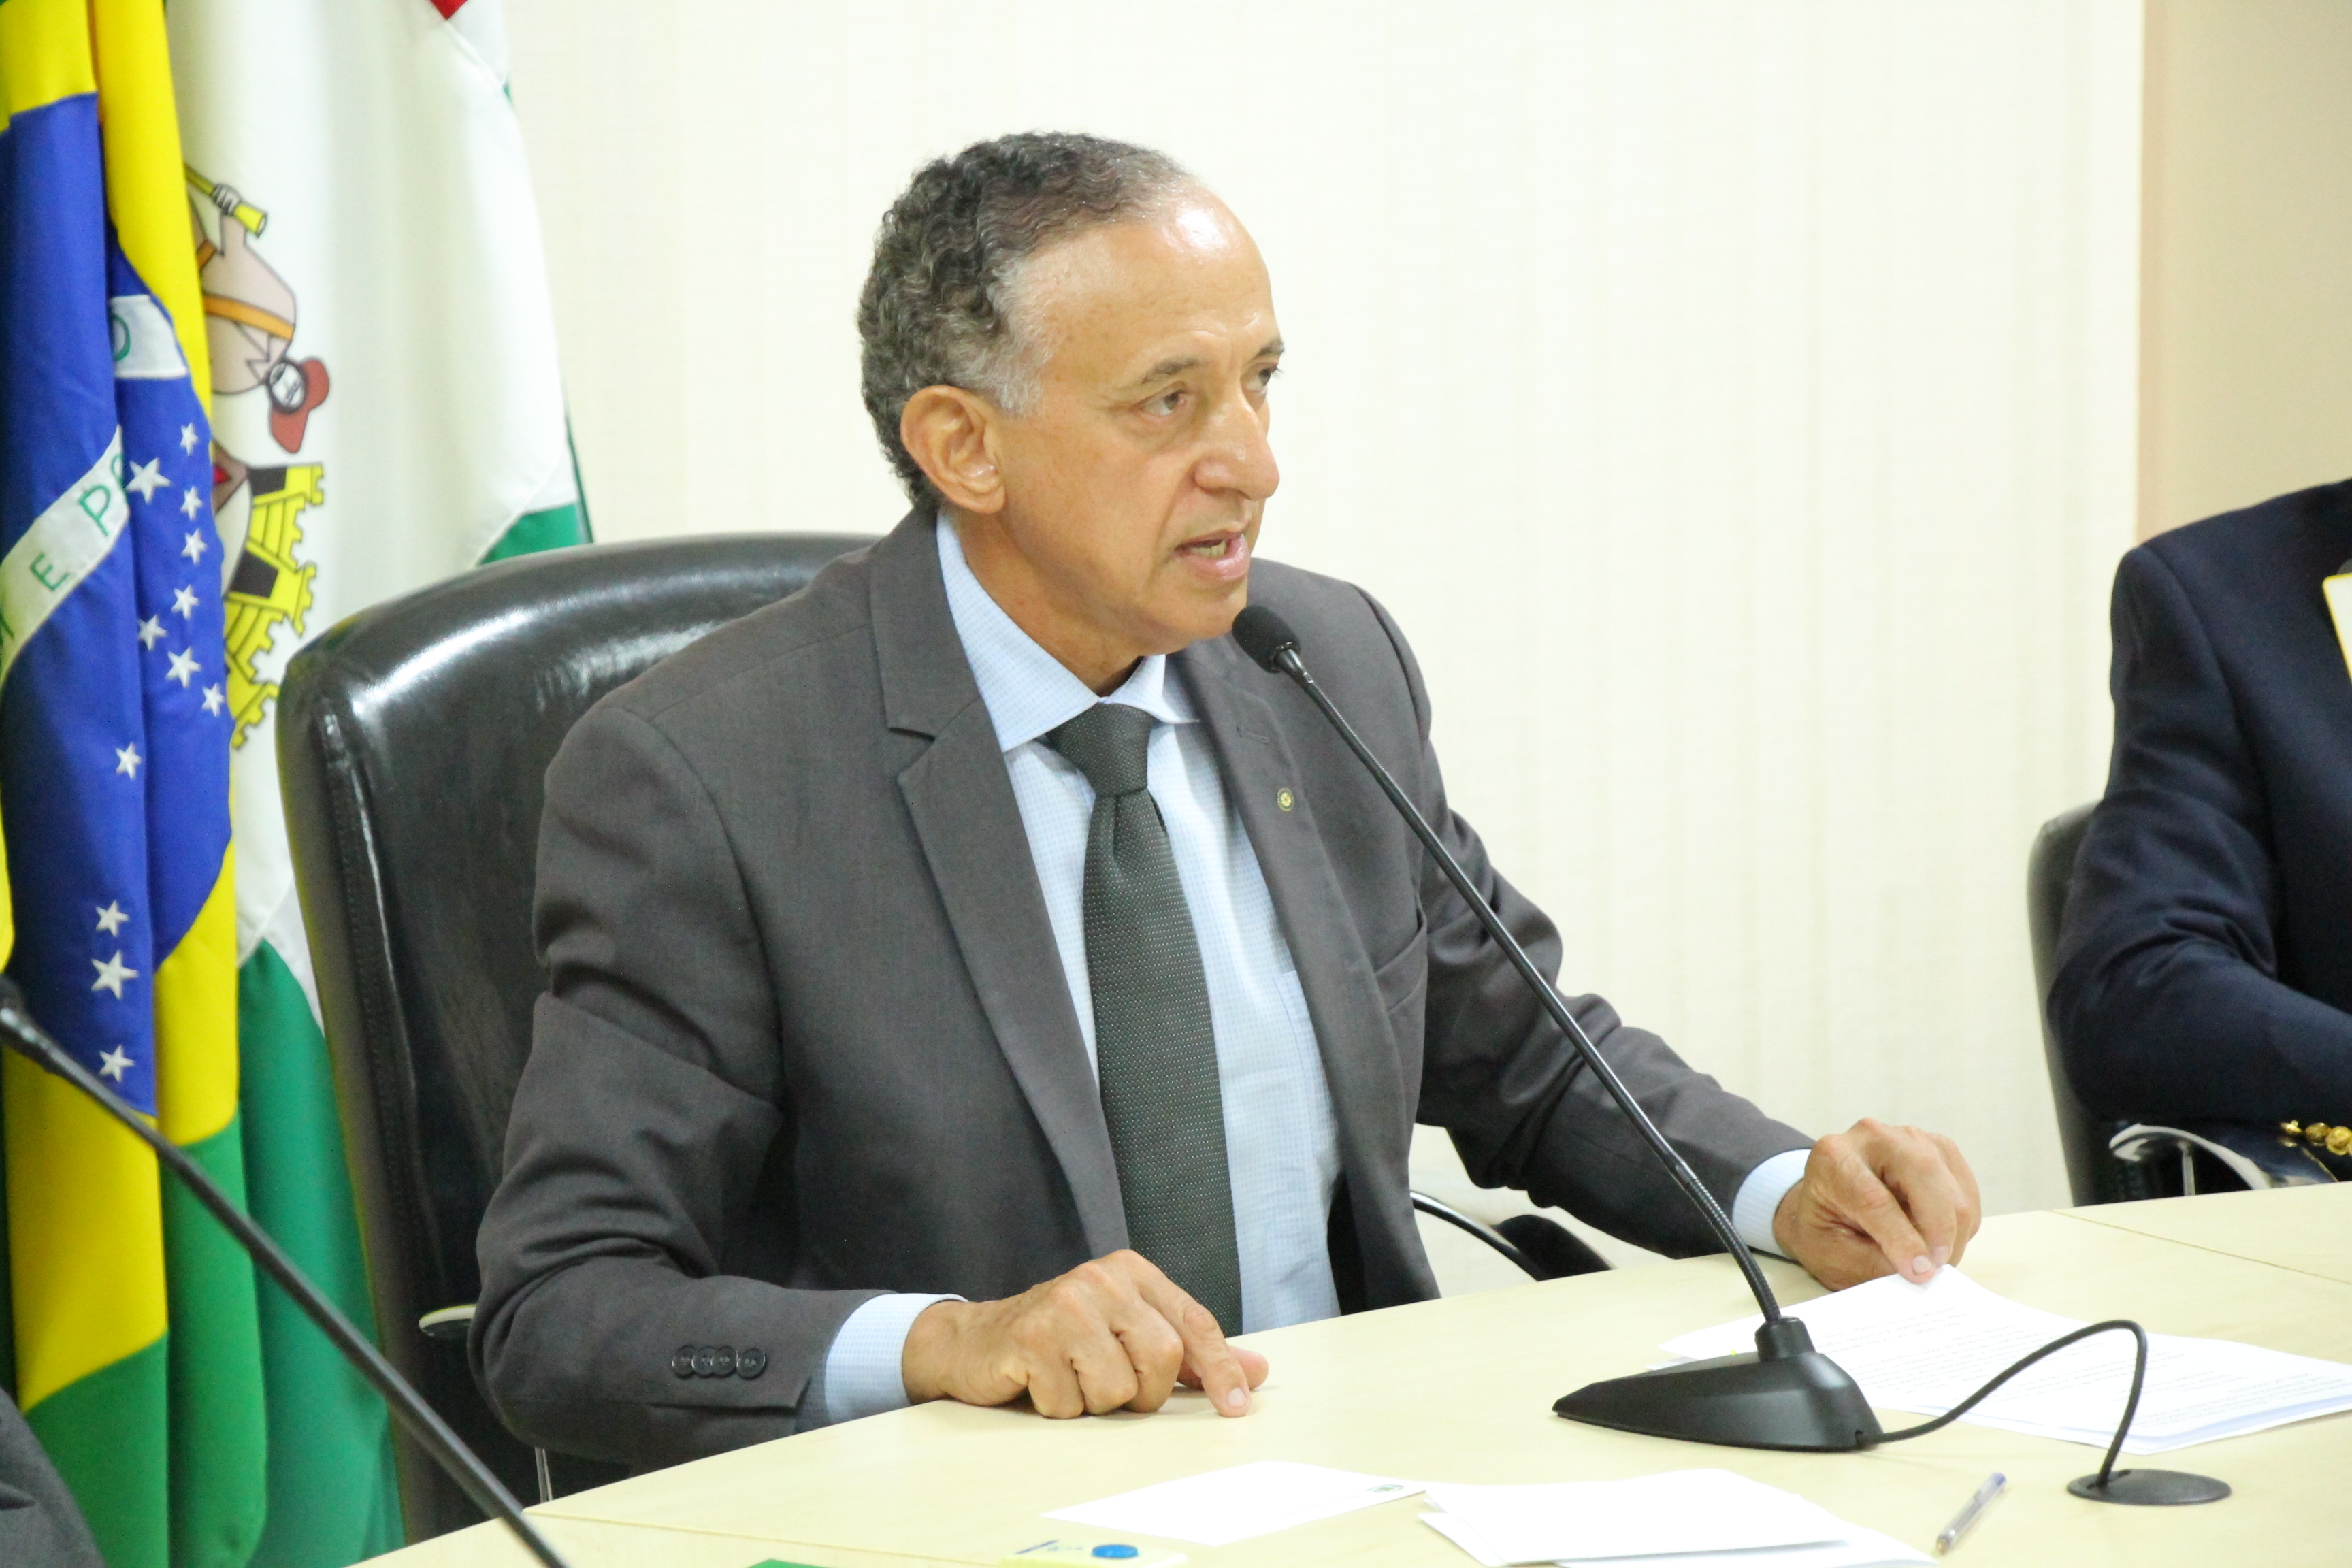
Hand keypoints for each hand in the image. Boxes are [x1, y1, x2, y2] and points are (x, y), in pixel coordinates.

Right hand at [900, 1249, 1269, 1418]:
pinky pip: (1071, 1404)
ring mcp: (1064, 1304)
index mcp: (1132, 1271)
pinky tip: (1042, 1384)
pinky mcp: (1031, 1337)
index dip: (1220, 1369)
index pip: (1194, 1323)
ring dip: (1096, 1404)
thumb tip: (1258, 1372)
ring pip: (1118, 1389)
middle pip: (1162, 1358)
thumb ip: (1191, 1353)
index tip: (1236, 1408)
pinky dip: (1060, 1409)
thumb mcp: (1128, 1335)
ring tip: (1072, 1380)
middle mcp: (1101, 1278)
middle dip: (1144, 1393)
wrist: (975, 1342)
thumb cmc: (1062, 1341)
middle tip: (1112, 1388)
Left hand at [1772, 1119, 1980, 1289]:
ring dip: (1954, 1233)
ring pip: (1951, 1185)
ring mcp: (1911, 1137)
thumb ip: (1872, 1264)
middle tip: (1936, 1268)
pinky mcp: (1939, 1149)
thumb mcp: (1832, 1255)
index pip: (1874, 1198)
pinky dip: (1962, 1224)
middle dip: (1939, 1229)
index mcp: (1832, 1159)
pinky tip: (1938, 1239)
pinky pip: (1967, 1191)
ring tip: (1933, 1260)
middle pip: (1922, 1173)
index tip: (1920, 1272)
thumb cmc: (1827, 1230)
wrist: (1831, 1202)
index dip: (1902, 1239)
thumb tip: (1922, 1272)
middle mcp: (1872, 1136)